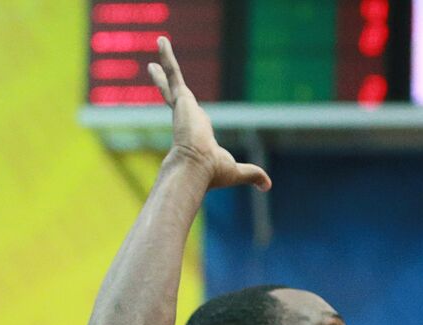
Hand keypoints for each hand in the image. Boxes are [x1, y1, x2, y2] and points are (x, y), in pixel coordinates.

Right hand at [148, 37, 269, 190]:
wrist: (196, 167)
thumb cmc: (213, 172)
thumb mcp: (236, 170)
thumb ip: (253, 174)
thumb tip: (268, 186)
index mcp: (197, 132)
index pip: (192, 116)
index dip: (189, 109)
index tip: (184, 102)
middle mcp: (187, 116)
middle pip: (175, 95)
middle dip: (167, 83)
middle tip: (155, 70)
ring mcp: (182, 106)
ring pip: (172, 79)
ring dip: (166, 61)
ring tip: (161, 42)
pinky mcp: (181, 98)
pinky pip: (174, 72)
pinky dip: (168, 56)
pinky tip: (163, 40)